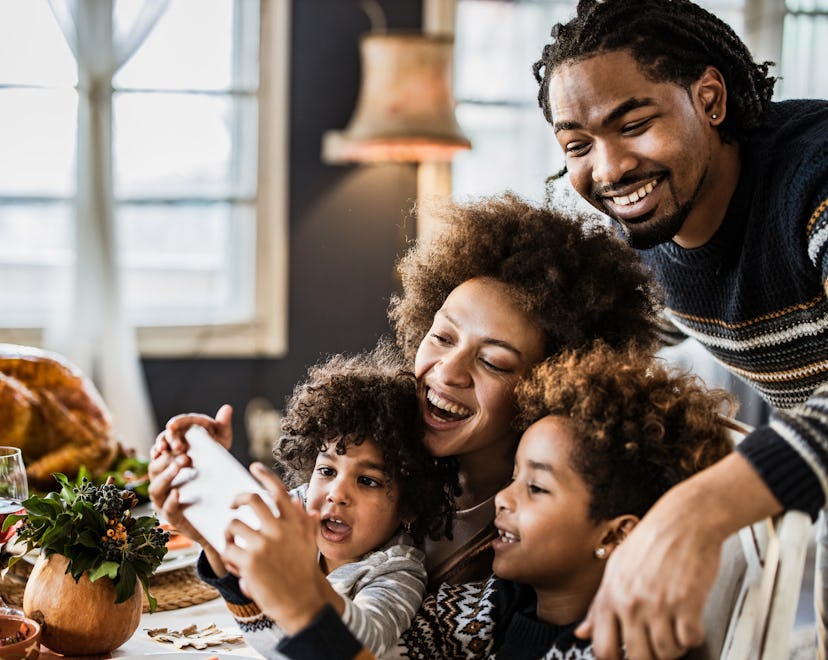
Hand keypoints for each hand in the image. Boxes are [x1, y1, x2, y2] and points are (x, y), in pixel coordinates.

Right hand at [147, 404, 233, 551]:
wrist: (223, 507)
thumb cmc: (216, 471)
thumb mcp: (221, 448)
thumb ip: (222, 428)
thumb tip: (227, 408)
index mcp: (171, 456)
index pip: (163, 441)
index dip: (166, 435)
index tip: (172, 428)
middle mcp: (163, 474)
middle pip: (156, 462)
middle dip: (167, 454)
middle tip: (184, 449)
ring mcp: (165, 495)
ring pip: (155, 485)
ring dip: (167, 473)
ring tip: (182, 464)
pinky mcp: (172, 514)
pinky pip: (166, 509)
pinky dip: (170, 501)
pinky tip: (179, 493)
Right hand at [153, 404, 233, 455]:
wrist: (213, 467)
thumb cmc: (217, 449)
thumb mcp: (223, 438)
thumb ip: (223, 424)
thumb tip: (228, 407)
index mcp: (192, 424)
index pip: (182, 421)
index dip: (177, 422)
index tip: (171, 425)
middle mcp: (179, 432)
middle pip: (171, 432)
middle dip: (172, 438)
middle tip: (178, 447)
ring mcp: (171, 444)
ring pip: (162, 442)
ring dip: (161, 445)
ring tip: (162, 451)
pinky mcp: (166, 457)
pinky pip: (158, 456)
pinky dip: (156, 454)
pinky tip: (156, 456)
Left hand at [222, 463, 337, 633]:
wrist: (302, 603)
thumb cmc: (304, 573)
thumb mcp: (309, 544)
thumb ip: (306, 523)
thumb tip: (302, 504)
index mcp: (295, 523)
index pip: (278, 491)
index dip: (265, 475)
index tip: (255, 467)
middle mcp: (280, 529)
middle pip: (251, 499)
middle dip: (237, 499)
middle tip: (232, 505)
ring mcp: (263, 544)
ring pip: (234, 524)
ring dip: (229, 532)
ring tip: (232, 542)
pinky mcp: (249, 562)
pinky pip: (228, 549)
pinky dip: (228, 555)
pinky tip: (234, 563)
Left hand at [577, 453, 781, 658]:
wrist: (684, 519)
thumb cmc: (652, 540)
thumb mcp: (616, 568)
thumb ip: (599, 605)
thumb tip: (582, 633)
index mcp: (611, 595)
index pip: (603, 649)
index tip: (625, 657)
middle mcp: (631, 602)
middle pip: (637, 658)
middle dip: (649, 657)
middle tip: (655, 645)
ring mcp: (659, 604)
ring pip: (665, 653)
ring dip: (673, 647)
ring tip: (674, 631)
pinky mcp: (687, 603)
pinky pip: (689, 640)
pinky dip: (692, 637)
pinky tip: (689, 623)